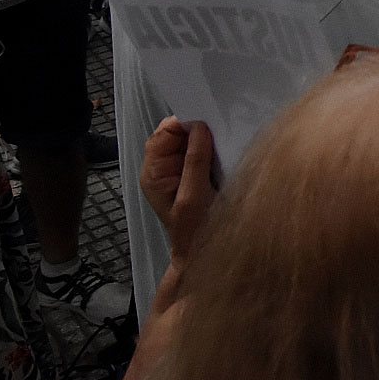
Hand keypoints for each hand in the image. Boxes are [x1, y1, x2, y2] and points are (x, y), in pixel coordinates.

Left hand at [140, 117, 216, 264]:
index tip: (207, 121)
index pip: (163, 134)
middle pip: (177, 135)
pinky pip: (202, 153)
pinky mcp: (194, 175)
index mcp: (154, 173)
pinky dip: (213, 150)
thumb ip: (194, 161)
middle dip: (197, 130)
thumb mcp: (193, 197)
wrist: (201, 258)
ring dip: (208, 140)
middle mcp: (163, 170)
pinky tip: (224, 154)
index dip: (183, 123)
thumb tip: (199, 127)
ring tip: (223, 143)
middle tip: (220, 131)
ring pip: (191, 142)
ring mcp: (178, 172)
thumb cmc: (195, 234)